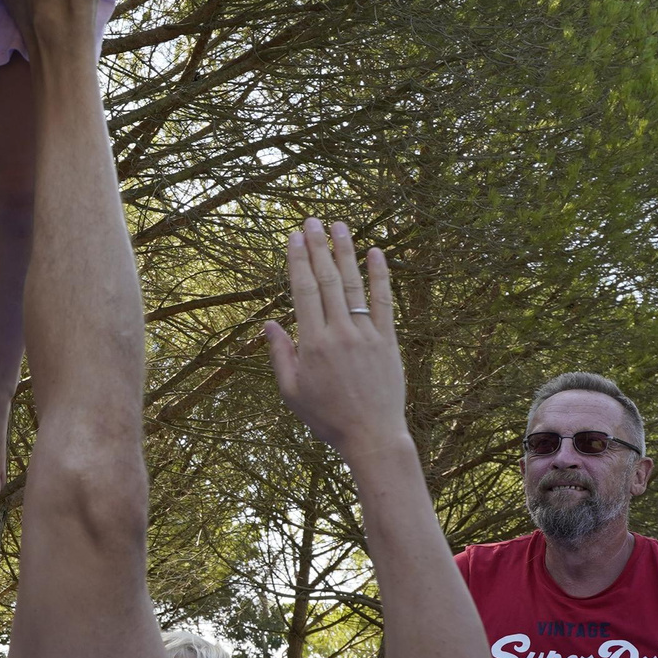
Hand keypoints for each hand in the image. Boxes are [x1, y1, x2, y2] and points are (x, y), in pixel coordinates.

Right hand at [263, 218, 406, 458]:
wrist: (372, 436)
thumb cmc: (327, 418)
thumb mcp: (292, 392)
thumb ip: (280, 355)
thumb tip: (269, 324)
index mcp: (313, 345)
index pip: (304, 291)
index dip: (298, 261)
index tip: (294, 237)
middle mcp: (340, 333)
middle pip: (327, 281)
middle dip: (318, 247)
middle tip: (312, 221)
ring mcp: (366, 334)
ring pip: (354, 284)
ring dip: (345, 252)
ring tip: (339, 226)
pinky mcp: (388, 340)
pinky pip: (383, 301)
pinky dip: (380, 275)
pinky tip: (375, 252)